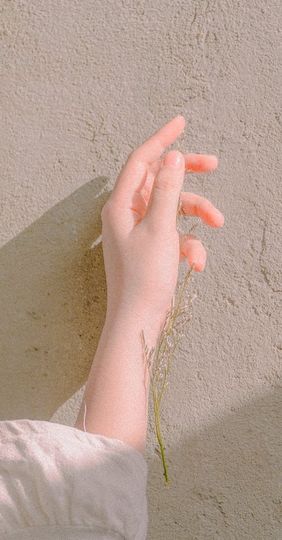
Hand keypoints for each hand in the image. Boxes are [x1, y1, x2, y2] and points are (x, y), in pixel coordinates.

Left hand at [101, 115, 223, 316]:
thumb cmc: (143, 278)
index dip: (161, 139)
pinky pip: (174, 235)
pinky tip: (196, 264)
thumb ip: (167, 190)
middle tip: (214, 164)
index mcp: (120, 205)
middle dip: (188, 176)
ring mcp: (139, 232)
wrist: (138, 322)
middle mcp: (126, 214)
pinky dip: (188, 244)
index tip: (181, 122)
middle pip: (159, 181)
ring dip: (196, 214)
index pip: (141, 161)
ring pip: (172, 208)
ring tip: (217, 224)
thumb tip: (172, 157)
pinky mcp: (150, 249)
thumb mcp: (160, 229)